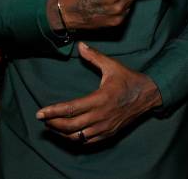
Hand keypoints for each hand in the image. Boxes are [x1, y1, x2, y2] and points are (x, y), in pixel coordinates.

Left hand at [36, 42, 161, 143]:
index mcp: (100, 99)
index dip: (53, 112)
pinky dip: (75, 139)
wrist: (147, 95)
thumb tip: (80, 45)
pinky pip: (87, 141)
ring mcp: (104, 127)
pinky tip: (68, 133)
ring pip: (77, 137)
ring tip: (52, 126)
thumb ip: (94, 56)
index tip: (40, 113)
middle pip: (70, 126)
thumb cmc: (128, 79)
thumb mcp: (112, 65)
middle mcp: (101, 116)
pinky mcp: (108, 133)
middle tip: (43, 119)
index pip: (71, 109)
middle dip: (53, 124)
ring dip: (61, 133)